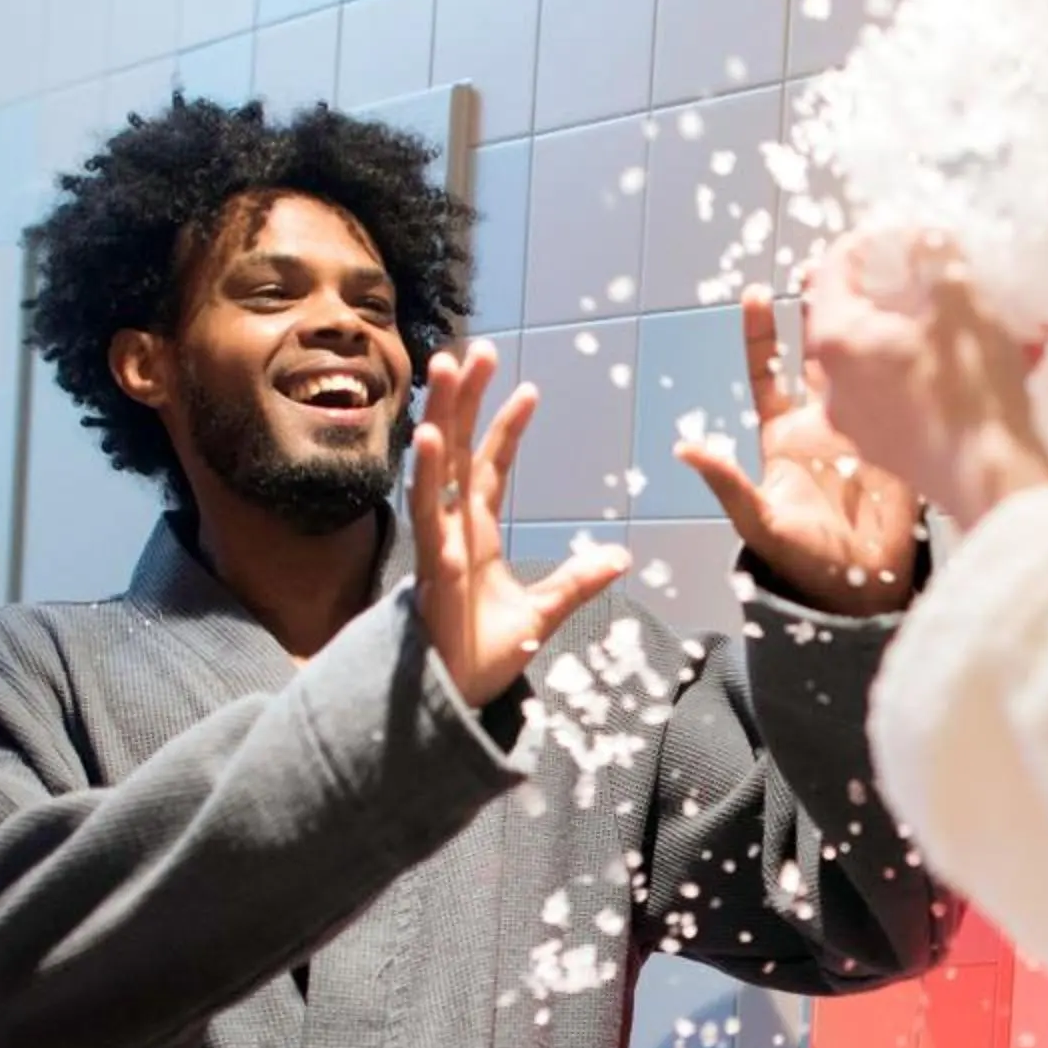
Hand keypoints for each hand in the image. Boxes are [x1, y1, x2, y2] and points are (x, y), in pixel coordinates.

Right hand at [410, 340, 630, 707]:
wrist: (457, 698)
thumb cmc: (485, 654)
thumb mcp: (546, 613)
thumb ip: (578, 581)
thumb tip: (620, 557)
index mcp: (476, 535)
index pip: (490, 468)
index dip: (506, 428)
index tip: (529, 388)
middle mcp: (454, 529)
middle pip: (458, 450)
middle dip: (464, 399)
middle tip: (475, 349)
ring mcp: (439, 543)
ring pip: (437, 466)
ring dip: (441, 415)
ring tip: (444, 367)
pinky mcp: (432, 566)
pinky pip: (427, 513)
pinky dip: (427, 474)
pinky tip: (428, 436)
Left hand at [674, 287, 925, 613]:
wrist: (863, 587)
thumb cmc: (804, 560)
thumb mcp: (759, 522)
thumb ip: (727, 485)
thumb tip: (684, 448)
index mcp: (785, 436)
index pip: (767, 373)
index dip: (759, 335)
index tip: (755, 293)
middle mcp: (824, 422)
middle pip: (817, 354)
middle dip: (816, 309)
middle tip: (818, 265)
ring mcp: (867, 425)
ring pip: (862, 362)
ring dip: (862, 324)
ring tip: (869, 280)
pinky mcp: (902, 437)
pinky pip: (902, 391)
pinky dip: (904, 360)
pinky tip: (914, 329)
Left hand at [800, 233, 1047, 529]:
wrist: (994, 481)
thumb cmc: (972, 393)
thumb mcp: (960, 298)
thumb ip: (935, 254)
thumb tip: (926, 238)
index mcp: (836, 340)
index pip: (835, 267)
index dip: (872, 240)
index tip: (905, 233)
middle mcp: (835, 384)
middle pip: (855, 314)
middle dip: (896, 288)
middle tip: (933, 272)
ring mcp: (859, 421)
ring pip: (883, 354)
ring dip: (922, 329)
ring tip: (973, 316)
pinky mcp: (889, 446)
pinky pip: (905, 390)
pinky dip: (935, 368)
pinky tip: (986, 359)